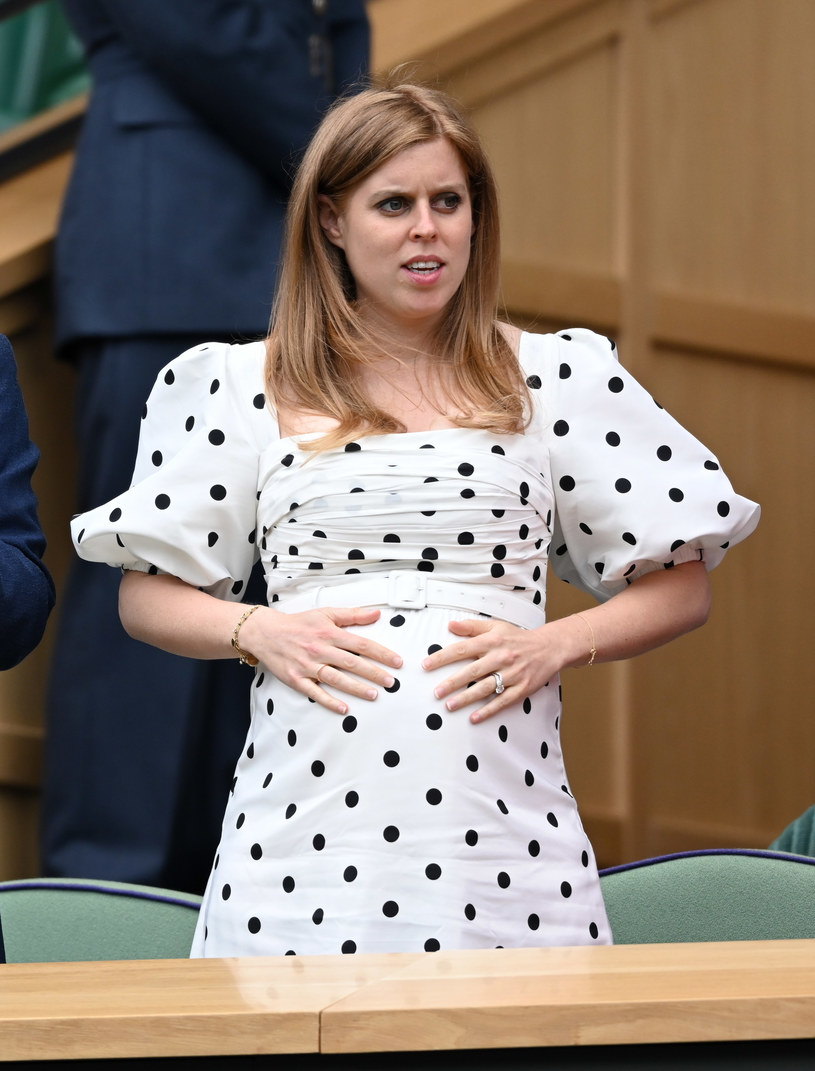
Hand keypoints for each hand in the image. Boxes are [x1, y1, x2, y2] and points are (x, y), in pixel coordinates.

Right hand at [238, 605, 402, 714]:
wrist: (266, 632)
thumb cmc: (299, 623)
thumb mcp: (326, 613)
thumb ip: (352, 615)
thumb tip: (377, 613)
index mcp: (329, 632)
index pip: (361, 644)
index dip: (381, 653)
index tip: (397, 662)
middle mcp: (319, 649)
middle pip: (351, 662)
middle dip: (373, 673)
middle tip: (391, 682)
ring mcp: (307, 665)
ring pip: (335, 678)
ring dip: (356, 687)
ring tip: (374, 694)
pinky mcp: (296, 679)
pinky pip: (314, 692)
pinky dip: (329, 701)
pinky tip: (344, 708)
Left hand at [422, 617, 570, 723]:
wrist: (549, 648)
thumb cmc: (518, 638)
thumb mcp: (495, 627)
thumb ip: (472, 627)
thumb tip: (451, 625)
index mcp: (491, 642)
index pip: (462, 649)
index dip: (443, 657)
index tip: (426, 665)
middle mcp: (500, 657)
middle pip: (472, 671)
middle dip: (452, 682)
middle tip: (436, 692)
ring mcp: (512, 674)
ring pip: (485, 688)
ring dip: (466, 698)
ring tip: (449, 706)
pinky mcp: (521, 689)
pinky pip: (503, 701)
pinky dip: (488, 710)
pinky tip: (474, 717)